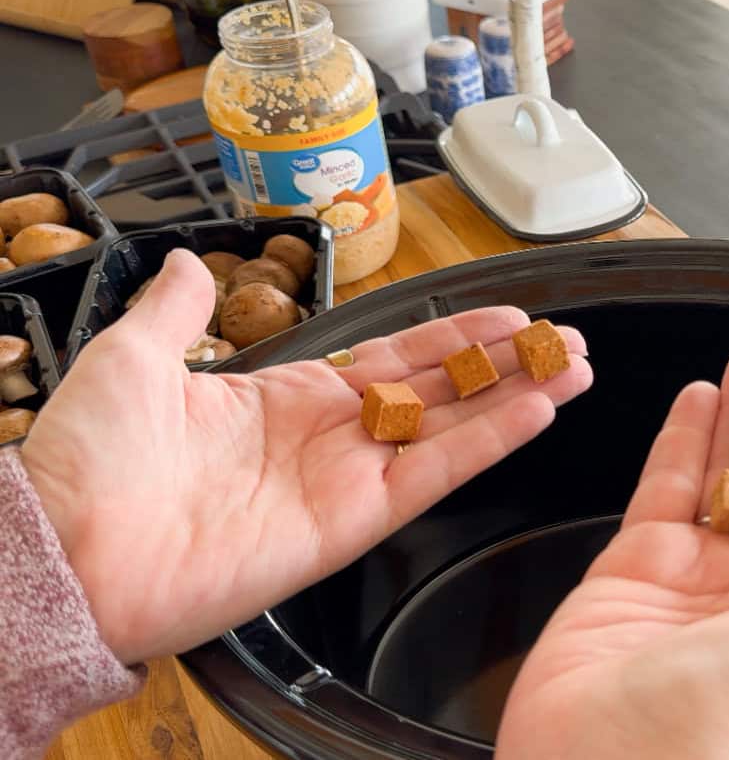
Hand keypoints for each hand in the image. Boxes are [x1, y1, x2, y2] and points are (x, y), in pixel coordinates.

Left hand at [21, 249, 592, 664]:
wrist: (73, 548)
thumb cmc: (93, 458)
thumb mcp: (133, 357)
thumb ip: (177, 308)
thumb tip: (185, 261)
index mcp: (289, 398)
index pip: (395, 358)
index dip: (455, 335)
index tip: (508, 315)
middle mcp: (331, 437)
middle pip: (442, 391)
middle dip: (506, 363)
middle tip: (565, 340)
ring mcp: (349, 478)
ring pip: (454, 429)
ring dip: (518, 396)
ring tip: (574, 366)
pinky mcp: (357, 520)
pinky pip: (437, 473)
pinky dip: (491, 441)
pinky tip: (539, 408)